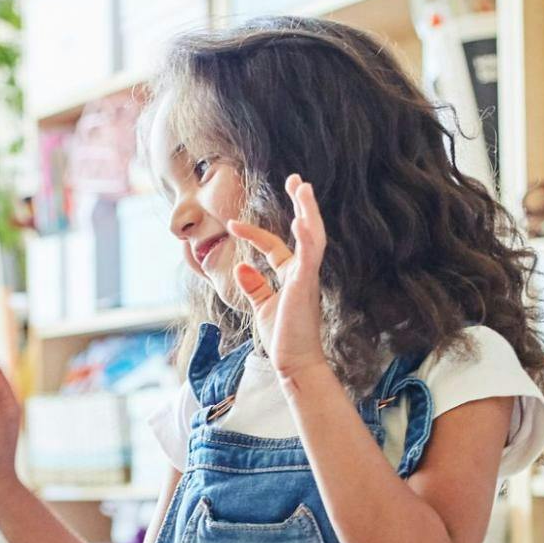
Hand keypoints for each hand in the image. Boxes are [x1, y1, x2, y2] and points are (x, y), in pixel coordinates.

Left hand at [227, 174, 330, 385]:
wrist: (293, 363)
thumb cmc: (283, 338)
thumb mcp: (262, 307)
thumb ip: (254, 286)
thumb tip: (241, 265)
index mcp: (292, 275)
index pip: (274, 246)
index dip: (253, 233)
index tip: (230, 224)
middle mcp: (303, 272)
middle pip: (305, 231)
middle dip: (302, 204)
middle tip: (297, 179)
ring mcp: (307, 278)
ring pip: (313, 237)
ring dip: (309, 211)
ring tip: (303, 187)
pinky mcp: (306, 286)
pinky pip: (309, 257)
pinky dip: (306, 238)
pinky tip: (301, 220)